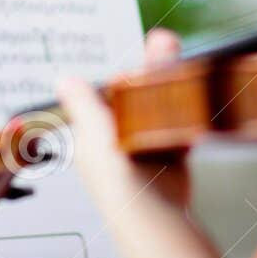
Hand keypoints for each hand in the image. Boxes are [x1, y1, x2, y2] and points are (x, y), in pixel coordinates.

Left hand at [56, 29, 189, 220]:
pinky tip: (192, 98)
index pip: (106, 92)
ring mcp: (145, 147)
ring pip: (158, 107)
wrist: (153, 212)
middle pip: (136, 96)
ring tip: (177, 58)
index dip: (123, 74)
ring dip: (170, 87)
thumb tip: (64, 80)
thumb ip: (84, 103)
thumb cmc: (116, 178)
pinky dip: (184, 114)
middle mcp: (118, 138)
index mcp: (93, 131)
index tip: (140, 51)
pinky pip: (176, 126)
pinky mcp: (169, 156)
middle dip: (150, 74)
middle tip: (165, 45)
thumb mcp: (95, 131)